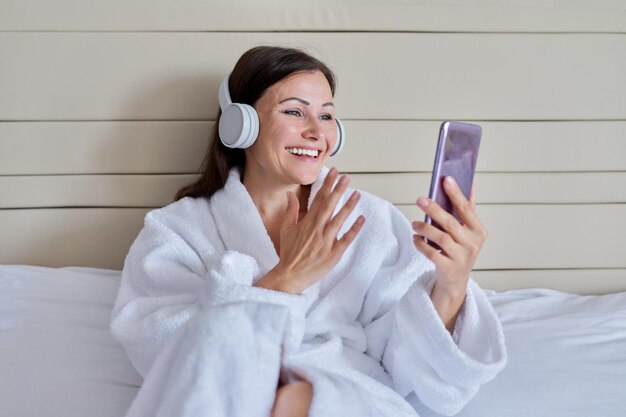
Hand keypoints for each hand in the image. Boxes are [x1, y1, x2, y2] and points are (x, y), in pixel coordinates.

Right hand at [263, 168, 364, 293]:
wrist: (290, 275)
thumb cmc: (289, 253)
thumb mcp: (286, 229)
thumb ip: (291, 210)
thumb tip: (290, 194)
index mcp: (307, 222)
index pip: (319, 199)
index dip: (327, 185)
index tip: (334, 173)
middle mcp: (317, 229)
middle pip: (329, 206)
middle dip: (338, 190)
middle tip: (347, 177)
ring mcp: (326, 242)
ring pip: (339, 220)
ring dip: (348, 206)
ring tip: (357, 194)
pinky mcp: (334, 254)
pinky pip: (346, 239)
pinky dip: (354, 229)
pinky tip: (362, 219)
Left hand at [412, 177, 487, 328]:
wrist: (456, 281)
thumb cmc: (460, 249)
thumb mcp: (467, 231)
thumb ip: (468, 209)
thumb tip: (471, 184)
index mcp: (478, 231)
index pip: (466, 209)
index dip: (456, 194)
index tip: (446, 179)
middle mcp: (472, 244)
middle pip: (451, 223)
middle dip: (434, 209)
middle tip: (420, 199)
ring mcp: (461, 258)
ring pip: (441, 238)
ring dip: (424, 228)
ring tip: (414, 223)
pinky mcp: (449, 268)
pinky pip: (432, 254)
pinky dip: (421, 244)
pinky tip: (415, 238)